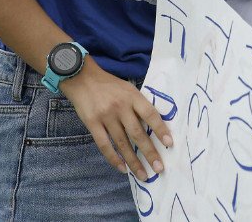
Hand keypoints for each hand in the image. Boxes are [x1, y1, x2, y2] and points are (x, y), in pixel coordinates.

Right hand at [61, 60, 172, 178]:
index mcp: (132, 96)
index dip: (160, 129)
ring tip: (143, 175)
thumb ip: (138, 105)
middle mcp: (120, 107)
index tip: (169, 144)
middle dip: (149, 153)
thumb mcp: (127, 89)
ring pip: (122, 143)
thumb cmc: (109, 84)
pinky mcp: (92, 124)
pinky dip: (114, 158)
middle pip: (137, 133)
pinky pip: (104, 145)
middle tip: (159, 168)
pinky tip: (123, 168)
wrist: (82, 77)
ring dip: (133, 161)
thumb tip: (153, 126)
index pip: (150, 114)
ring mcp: (106, 116)